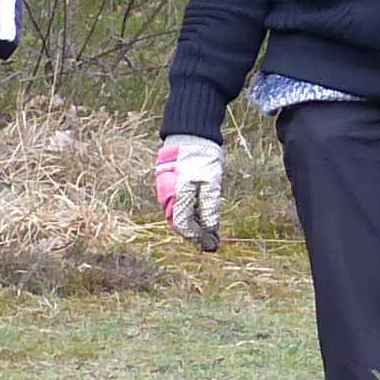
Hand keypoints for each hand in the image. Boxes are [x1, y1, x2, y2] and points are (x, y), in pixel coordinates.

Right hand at [155, 134, 224, 250]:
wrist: (189, 134)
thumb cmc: (202, 157)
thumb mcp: (211, 183)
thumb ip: (209, 207)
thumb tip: (210, 230)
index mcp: (177, 196)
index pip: (185, 226)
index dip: (199, 238)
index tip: (212, 245)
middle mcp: (168, 197)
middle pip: (180, 224)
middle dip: (196, 234)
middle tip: (213, 242)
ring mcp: (166, 191)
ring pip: (179, 215)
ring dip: (193, 225)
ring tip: (209, 232)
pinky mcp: (169, 185)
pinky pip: (179, 205)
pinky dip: (190, 213)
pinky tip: (201, 216)